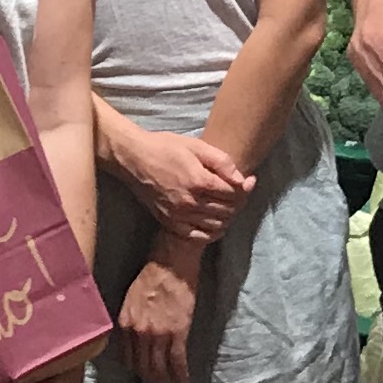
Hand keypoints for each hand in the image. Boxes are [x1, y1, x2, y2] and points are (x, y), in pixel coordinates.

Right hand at [109, 124, 252, 244]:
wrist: (134, 159)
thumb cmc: (165, 148)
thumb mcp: (196, 146)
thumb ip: (222, 162)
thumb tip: (242, 179)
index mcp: (199, 182)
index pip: (234, 194)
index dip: (245, 188)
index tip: (249, 180)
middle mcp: (190, 202)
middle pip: (227, 210)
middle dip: (238, 201)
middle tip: (238, 191)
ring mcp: (179, 215)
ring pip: (216, 225)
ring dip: (227, 216)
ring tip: (227, 204)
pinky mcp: (169, 222)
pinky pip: (198, 236)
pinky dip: (211, 232)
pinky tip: (214, 222)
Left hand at [121, 256, 200, 382]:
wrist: (171, 263)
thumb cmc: (152, 275)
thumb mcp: (130, 299)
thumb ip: (131, 320)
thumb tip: (134, 337)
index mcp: (126, 324)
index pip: (127, 357)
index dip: (136, 368)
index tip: (143, 371)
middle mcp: (138, 333)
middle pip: (142, 366)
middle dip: (151, 377)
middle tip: (160, 380)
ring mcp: (158, 334)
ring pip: (159, 367)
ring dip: (166, 378)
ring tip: (172, 381)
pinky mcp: (178, 332)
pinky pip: (177, 360)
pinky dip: (180, 373)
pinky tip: (184, 378)